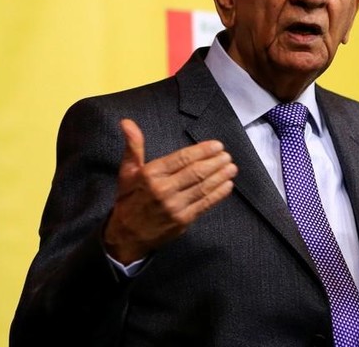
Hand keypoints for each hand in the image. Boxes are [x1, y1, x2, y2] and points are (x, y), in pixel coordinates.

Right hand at [104, 118, 236, 263]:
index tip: (217, 145)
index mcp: (150, 175)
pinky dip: (218, 194)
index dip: (202, 150)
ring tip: (232, 167)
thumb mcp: (127, 172)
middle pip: (196, 172)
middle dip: (215, 162)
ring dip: (220, 176)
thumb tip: (127, 122)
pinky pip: (205, 204)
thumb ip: (133, 146)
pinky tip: (228, 185)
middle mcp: (163, 190)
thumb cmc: (129, 200)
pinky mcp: (183, 220)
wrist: (126, 236)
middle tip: (227, 155)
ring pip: (203, 187)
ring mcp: (174, 206)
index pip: (182, 158)